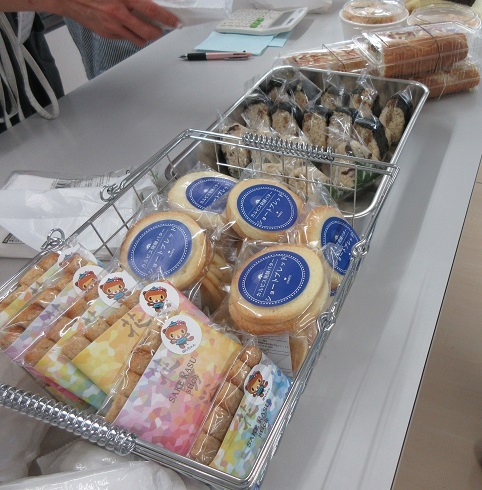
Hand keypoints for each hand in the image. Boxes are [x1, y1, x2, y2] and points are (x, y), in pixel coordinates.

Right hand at [53, 0, 180, 45]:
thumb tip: (148, 1)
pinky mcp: (106, 34)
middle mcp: (118, 14)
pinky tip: (127, 25)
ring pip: (138, 39)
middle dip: (158, 33)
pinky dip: (130, 33)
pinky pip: (124, 38)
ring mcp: (112, 27)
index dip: (166, 18)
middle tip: (162, 29)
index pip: (151, 11)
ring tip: (146, 28)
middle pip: (148, 33)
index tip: (176, 22)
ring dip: (145, 36)